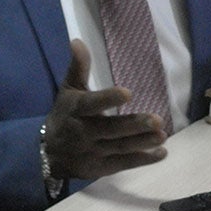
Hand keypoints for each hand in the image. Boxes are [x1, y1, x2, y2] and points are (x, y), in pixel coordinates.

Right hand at [42, 39, 168, 182]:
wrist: (48, 154)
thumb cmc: (64, 116)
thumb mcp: (68, 91)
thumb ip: (77, 68)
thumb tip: (78, 41)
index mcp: (76, 110)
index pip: (91, 103)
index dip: (108, 99)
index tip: (128, 93)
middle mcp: (83, 132)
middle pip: (110, 129)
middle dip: (134, 125)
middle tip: (157, 120)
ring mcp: (92, 152)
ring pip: (120, 148)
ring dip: (143, 143)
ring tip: (163, 135)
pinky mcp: (100, 169)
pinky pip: (123, 164)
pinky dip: (143, 160)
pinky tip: (161, 153)